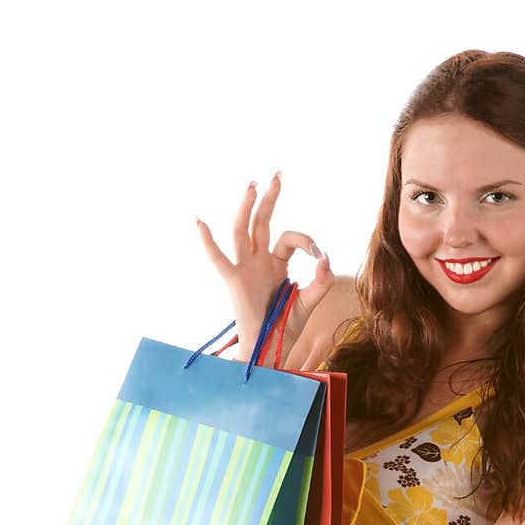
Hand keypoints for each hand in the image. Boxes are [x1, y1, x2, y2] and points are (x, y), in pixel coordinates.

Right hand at [196, 171, 334, 364]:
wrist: (269, 349)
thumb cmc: (285, 327)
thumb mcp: (310, 302)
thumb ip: (321, 282)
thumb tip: (325, 259)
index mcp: (276, 264)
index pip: (290, 239)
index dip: (307, 242)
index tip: (320, 256)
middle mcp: (259, 261)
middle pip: (263, 222)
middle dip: (270, 198)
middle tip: (277, 174)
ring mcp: (245, 269)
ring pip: (243, 231)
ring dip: (247, 208)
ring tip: (253, 184)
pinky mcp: (234, 281)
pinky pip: (218, 259)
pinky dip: (208, 242)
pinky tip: (199, 221)